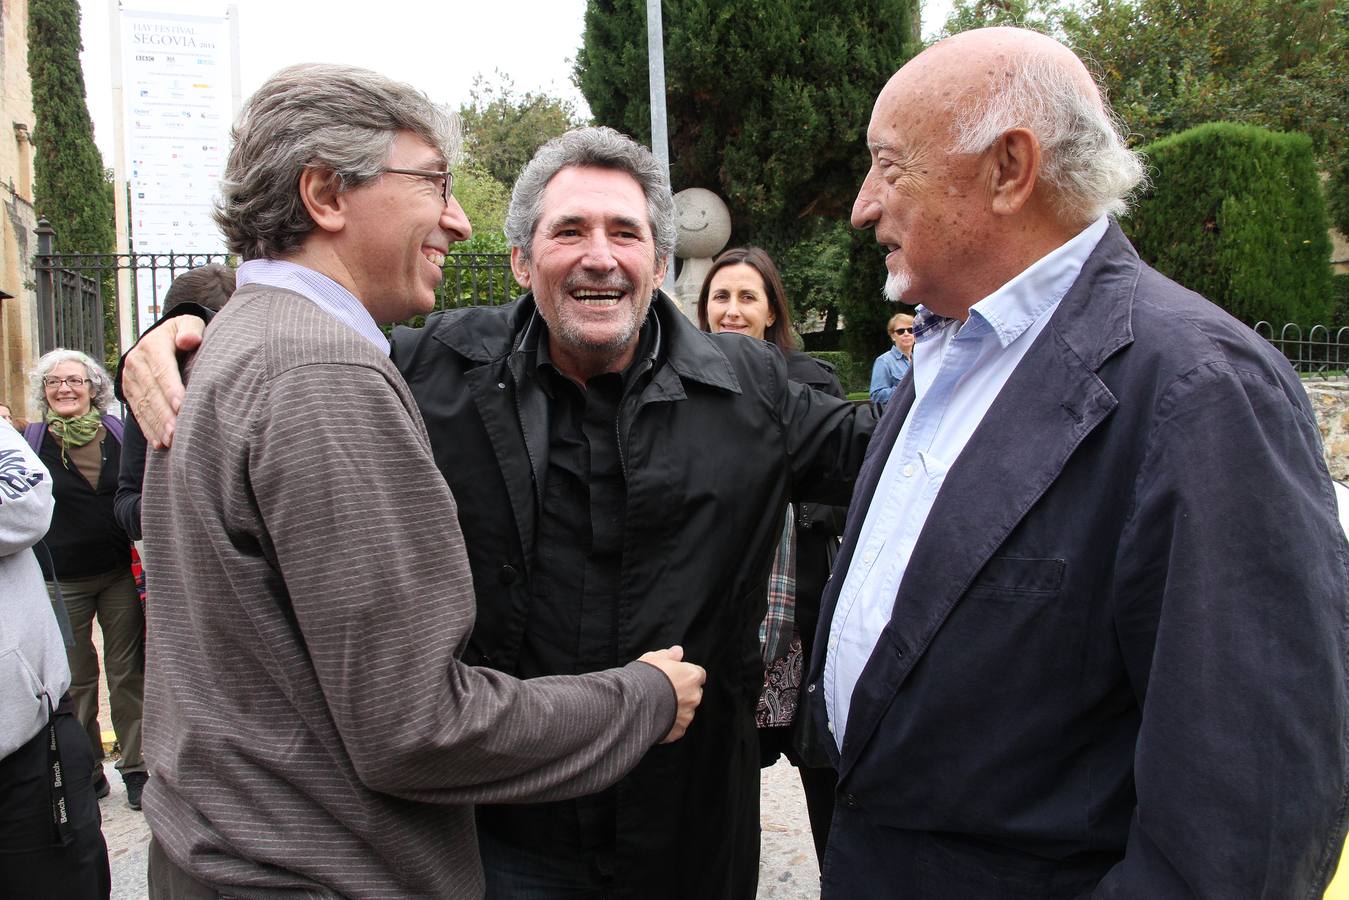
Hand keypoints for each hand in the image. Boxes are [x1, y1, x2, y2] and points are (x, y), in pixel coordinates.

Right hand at [122, 316, 205, 448]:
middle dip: (163, 414)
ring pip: (143, 405)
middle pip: (151, 391)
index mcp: (152, 345)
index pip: (161, 369)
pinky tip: (158, 443)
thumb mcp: (189, 323)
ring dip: (156, 425)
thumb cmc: (184, 333)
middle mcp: (136, 362)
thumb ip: (191, 330)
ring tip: (169, 442)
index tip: (182, 406)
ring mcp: (130, 378)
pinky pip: (138, 412)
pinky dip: (148, 429)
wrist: (161, 339)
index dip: (170, 389)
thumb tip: (189, 339)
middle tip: (176, 432)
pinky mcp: (130, 392)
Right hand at [637, 645, 705, 742]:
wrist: (632, 703)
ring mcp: (687, 715)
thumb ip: (669, 655)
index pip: (698, 674)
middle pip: (694, 693)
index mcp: (691, 676)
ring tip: (657, 706)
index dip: (686, 675)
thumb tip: (678, 651)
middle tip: (665, 691)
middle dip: (683, 692)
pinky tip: (656, 718)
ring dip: (676, 709)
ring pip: (686, 711)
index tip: (676, 677)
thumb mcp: (653, 658)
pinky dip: (670, 723)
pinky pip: (677, 726)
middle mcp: (694, 696)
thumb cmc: (643, 678)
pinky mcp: (679, 730)